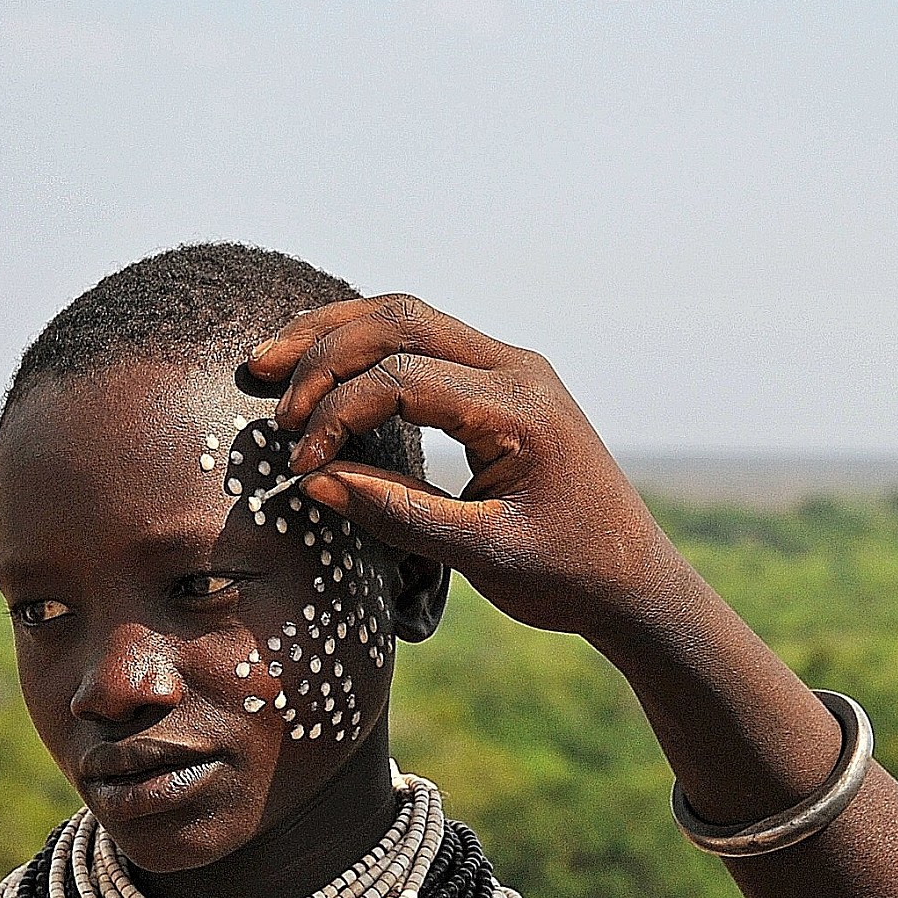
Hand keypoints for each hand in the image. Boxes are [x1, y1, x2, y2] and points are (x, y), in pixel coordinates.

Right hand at [246, 296, 686, 642]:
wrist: (634, 580)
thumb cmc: (568, 574)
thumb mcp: (482, 554)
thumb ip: (397, 514)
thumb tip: (313, 482)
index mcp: (520, 407)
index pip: (403, 377)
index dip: (337, 413)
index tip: (302, 466)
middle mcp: (518, 369)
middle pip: (401, 320)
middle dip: (324, 349)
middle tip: (263, 383)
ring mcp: (513, 368)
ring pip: (409, 317)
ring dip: (338, 335)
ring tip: (272, 361)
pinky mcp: (502, 382)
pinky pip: (426, 341)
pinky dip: (368, 349)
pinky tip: (322, 370)